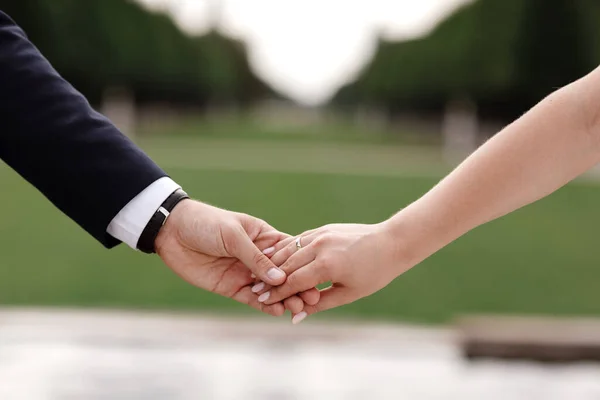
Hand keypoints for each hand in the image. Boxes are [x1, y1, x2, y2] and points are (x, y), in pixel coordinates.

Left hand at [154, 199, 319, 315]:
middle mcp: (257, 258)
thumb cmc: (206, 223)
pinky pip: (252, 299)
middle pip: (283, 275)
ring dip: (284, 299)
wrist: (172, 231)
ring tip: (296, 309)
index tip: (315, 279)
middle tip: (310, 299)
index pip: (288, 254)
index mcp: (263, 238)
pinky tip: (277, 311)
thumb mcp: (233, 235)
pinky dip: (265, 306)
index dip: (301, 266)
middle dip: (297, 287)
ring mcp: (245, 273)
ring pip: (270, 290)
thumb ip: (255, 258)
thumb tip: (280, 278)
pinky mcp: (231, 287)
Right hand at [254, 222, 404, 322]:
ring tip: (259, 274)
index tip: (260, 300)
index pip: (293, 281)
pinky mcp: (322, 229)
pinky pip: (298, 239)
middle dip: (269, 279)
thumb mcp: (349, 293)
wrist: (391, 242)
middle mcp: (320, 246)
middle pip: (286, 265)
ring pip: (289, 249)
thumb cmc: (375, 273)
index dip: (275, 292)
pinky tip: (274, 256)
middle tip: (253, 289)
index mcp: (327, 265)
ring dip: (273, 263)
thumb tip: (296, 318)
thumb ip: (320, 304)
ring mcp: (320, 234)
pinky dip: (285, 249)